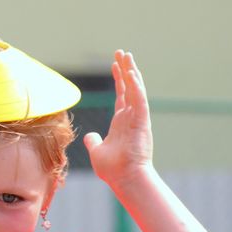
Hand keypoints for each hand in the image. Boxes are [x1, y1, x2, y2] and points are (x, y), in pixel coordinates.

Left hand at [83, 50, 153, 188]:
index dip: (119, 79)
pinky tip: (132, 73)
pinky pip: (140, 100)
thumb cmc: (113, 169)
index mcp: (122, 121)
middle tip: (122, 52)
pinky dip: (137, 86)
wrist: (124, 179)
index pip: (121, 95)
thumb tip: (90, 136)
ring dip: (131, 72)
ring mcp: (138, 118)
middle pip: (130, 87)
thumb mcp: (98, 151)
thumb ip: (94, 141)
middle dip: (126, 69)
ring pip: (136, 89)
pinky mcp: (141, 122)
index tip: (115, 64)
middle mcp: (131, 117)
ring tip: (127, 55)